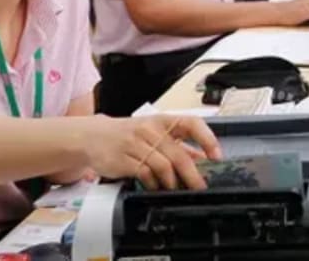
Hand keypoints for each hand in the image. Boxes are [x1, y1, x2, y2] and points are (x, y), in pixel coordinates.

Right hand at [85, 115, 221, 189]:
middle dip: (193, 175)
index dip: (207, 139)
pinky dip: (154, 184)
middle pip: (178, 155)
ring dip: (172, 182)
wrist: (92, 136)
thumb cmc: (127, 134)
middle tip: (200, 187)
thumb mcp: (154, 133)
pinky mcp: (123, 159)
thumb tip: (203, 158)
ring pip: (163, 166)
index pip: (191, 123)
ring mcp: (136, 144)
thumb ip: (178, 145)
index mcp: (162, 120)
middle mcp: (150, 130)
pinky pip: (145, 174)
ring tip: (174, 188)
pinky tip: (155, 186)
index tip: (216, 155)